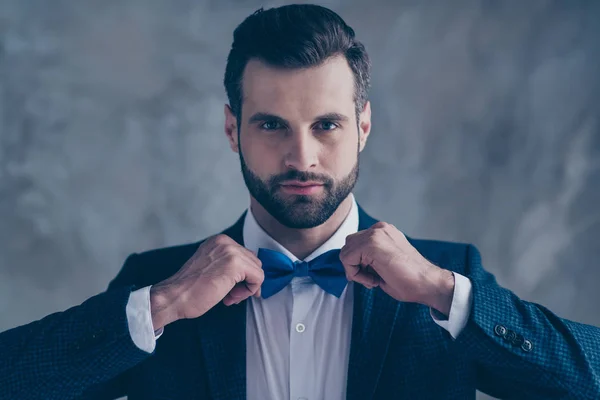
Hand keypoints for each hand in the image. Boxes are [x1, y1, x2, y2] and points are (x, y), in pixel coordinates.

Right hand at [149, 234, 263, 329]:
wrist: (174, 297)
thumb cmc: (189, 289)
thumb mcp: (210, 267)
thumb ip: (227, 265)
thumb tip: (249, 273)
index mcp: (218, 241)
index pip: (245, 256)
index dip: (242, 276)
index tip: (232, 289)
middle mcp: (225, 242)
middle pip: (253, 262)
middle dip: (246, 281)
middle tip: (231, 296)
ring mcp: (230, 251)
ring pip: (257, 270)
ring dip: (246, 288)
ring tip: (229, 297)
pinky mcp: (235, 264)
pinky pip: (258, 278)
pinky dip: (249, 291)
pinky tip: (231, 297)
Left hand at [339, 222, 454, 314]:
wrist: (428, 283)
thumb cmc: (410, 279)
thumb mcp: (383, 262)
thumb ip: (368, 257)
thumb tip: (352, 263)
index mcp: (383, 231)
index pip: (356, 243)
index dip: (358, 263)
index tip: (372, 276)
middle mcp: (379, 229)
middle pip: (348, 245)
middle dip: (354, 265)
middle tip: (371, 279)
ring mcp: (375, 234)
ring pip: (346, 252)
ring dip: (355, 270)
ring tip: (374, 280)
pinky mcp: (372, 244)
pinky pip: (347, 259)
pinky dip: (356, 274)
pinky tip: (374, 280)